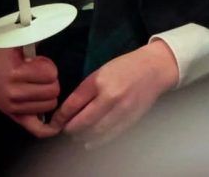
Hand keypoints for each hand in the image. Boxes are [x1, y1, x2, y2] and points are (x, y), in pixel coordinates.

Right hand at [0, 47, 60, 137]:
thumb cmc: (3, 56)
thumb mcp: (16, 43)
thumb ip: (34, 38)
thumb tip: (54, 26)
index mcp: (16, 72)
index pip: (50, 75)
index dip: (50, 68)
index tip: (41, 64)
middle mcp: (14, 92)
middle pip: (52, 91)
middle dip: (52, 81)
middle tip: (41, 76)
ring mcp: (14, 107)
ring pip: (49, 106)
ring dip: (49, 95)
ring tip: (39, 87)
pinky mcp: (14, 116)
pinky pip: (36, 128)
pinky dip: (48, 127)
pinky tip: (56, 122)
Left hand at [49, 40, 178, 146]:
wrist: (154, 69)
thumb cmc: (126, 67)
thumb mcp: (102, 72)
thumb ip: (85, 91)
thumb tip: (68, 112)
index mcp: (100, 80)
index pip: (73, 104)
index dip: (60, 117)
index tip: (54, 123)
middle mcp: (111, 96)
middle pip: (82, 122)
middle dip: (70, 129)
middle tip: (65, 129)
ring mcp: (122, 110)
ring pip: (94, 133)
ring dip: (81, 137)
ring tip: (77, 134)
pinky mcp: (130, 120)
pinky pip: (109, 136)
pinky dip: (96, 141)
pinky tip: (90, 140)